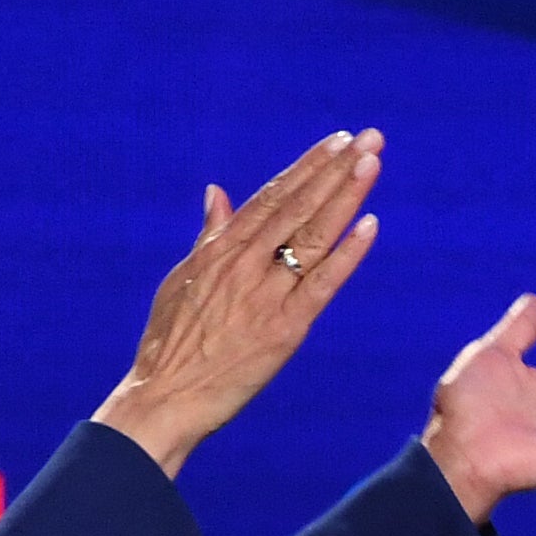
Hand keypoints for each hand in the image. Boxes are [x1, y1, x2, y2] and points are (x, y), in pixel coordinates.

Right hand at [96, 131, 384, 476]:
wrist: (163, 398)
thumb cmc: (170, 343)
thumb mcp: (183, 278)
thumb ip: (210, 235)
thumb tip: (217, 192)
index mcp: (220, 249)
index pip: (272, 197)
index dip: (307, 167)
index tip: (336, 141)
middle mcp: (244, 263)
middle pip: (298, 205)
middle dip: (336, 168)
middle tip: (370, 137)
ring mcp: (265, 293)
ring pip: (312, 235)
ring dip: (345, 196)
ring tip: (371, 162)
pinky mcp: (284, 328)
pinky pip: (322, 284)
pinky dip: (347, 254)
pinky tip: (370, 225)